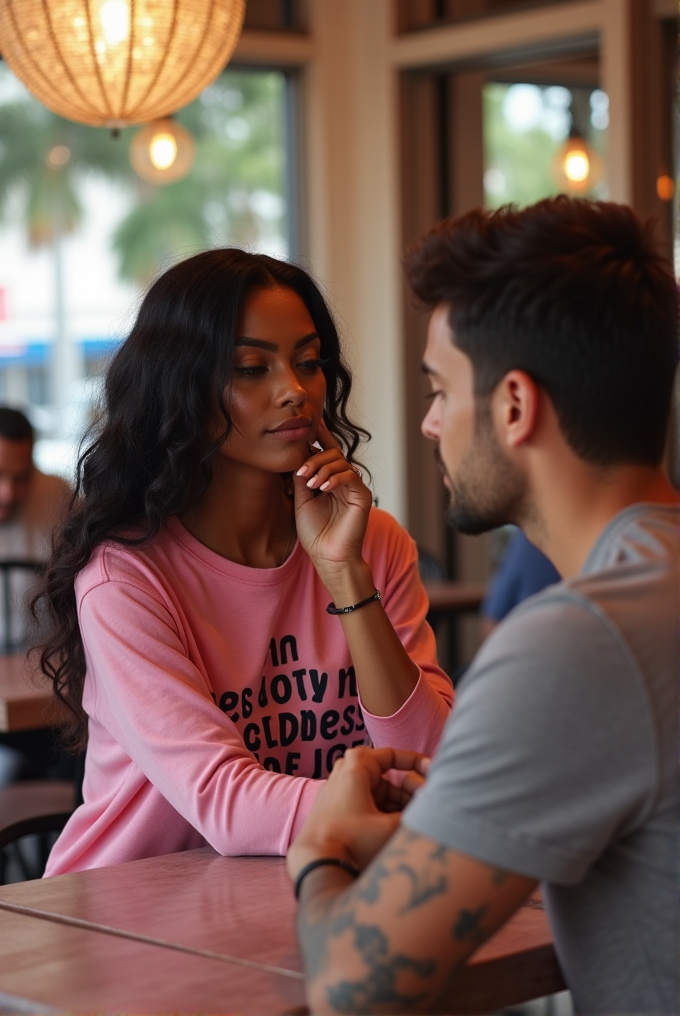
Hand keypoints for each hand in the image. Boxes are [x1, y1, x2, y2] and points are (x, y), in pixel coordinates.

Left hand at [287, 746, 429, 879]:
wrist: (316, 865)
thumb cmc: (352, 842)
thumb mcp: (391, 828)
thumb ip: (415, 812)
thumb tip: (430, 807)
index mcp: (356, 766)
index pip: (392, 755)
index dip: (416, 763)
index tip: (434, 774)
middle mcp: (345, 773)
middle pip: (387, 776)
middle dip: (409, 790)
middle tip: (425, 806)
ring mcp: (338, 792)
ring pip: (377, 792)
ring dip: (398, 804)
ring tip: (414, 823)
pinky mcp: (335, 811)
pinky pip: (365, 804)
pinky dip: (383, 812)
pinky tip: (397, 830)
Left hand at [293, 419, 372, 586]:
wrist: (328, 556)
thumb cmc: (315, 533)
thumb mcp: (302, 501)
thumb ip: (302, 479)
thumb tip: (299, 457)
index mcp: (329, 480)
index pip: (326, 454)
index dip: (320, 437)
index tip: (311, 424)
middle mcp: (342, 481)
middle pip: (332, 454)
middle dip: (315, 459)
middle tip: (302, 472)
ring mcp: (353, 487)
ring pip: (341, 462)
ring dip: (323, 469)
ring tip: (311, 484)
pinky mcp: (362, 495)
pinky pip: (351, 476)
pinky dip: (336, 478)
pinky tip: (323, 487)